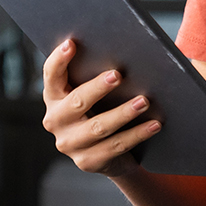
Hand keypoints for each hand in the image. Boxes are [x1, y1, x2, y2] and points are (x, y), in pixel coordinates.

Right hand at [41, 38, 161, 176]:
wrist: (109, 154)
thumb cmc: (103, 110)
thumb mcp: (96, 93)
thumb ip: (100, 73)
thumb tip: (132, 49)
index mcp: (54, 97)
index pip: (51, 75)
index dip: (59, 60)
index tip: (72, 43)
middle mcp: (55, 121)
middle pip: (77, 102)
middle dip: (98, 87)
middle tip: (118, 75)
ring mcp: (70, 144)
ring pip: (99, 126)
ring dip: (123, 113)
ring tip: (144, 101)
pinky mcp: (87, 161)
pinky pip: (116, 146)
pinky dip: (137, 134)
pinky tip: (154, 124)